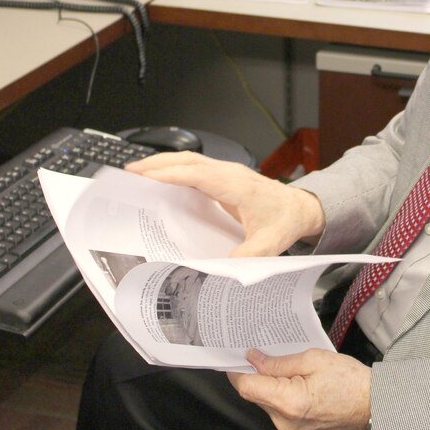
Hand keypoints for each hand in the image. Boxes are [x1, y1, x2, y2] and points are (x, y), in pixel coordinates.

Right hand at [125, 152, 324, 256]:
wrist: (300, 208)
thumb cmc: (285, 220)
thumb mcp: (269, 244)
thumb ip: (248, 257)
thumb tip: (224, 269)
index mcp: (238, 186)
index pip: (199, 175)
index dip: (172, 175)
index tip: (147, 178)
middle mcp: (230, 173)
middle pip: (189, 160)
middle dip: (157, 163)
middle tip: (129, 172)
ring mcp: (226, 172)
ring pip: (190, 160)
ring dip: (163, 163)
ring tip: (136, 172)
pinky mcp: (223, 177)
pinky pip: (194, 168)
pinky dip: (173, 169)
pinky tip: (159, 179)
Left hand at [228, 348, 371, 429]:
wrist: (372, 403)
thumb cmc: (350, 380)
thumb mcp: (313, 358)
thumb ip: (279, 361)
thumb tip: (254, 359)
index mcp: (290, 402)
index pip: (248, 386)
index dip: (237, 369)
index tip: (236, 356)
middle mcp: (285, 421)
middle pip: (255, 394)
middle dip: (257, 374)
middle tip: (266, 355)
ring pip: (265, 402)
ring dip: (270, 384)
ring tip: (290, 369)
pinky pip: (276, 410)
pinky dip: (279, 395)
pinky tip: (295, 382)